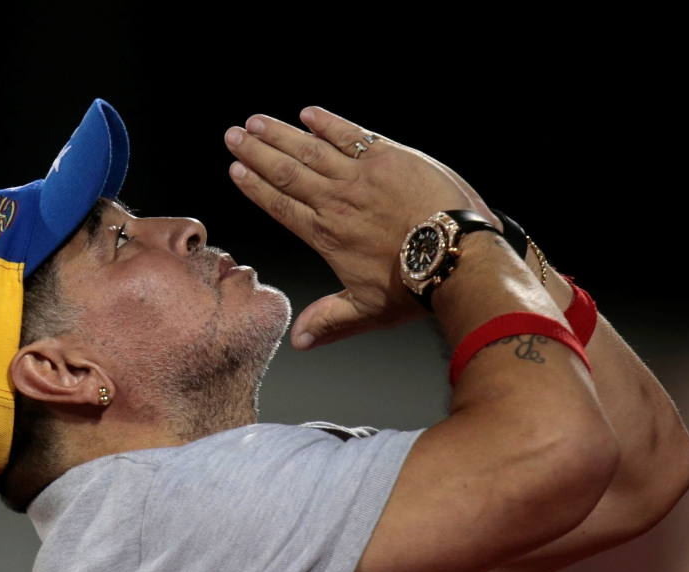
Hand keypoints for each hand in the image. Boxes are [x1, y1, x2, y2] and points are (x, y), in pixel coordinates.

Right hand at [225, 107, 496, 349]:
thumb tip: (298, 342)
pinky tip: (308, 113)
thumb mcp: (367, 311)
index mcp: (326, 235)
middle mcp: (336, 201)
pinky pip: (350, 134)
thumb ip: (329, 321)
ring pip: (310, 149)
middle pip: (286, 172)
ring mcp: (360, 176)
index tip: (235, 170)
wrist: (455, 257)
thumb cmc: (414, 287)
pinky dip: (327, 122)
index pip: (280, 206)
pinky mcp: (389, 156)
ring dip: (280, 134)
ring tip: (255, 122)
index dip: (255, 187)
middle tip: (233, 136)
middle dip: (256, 153)